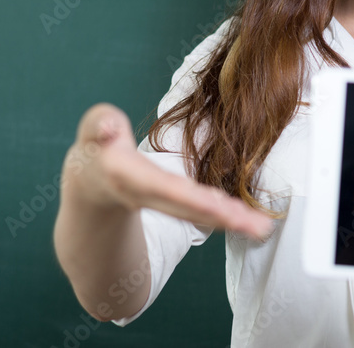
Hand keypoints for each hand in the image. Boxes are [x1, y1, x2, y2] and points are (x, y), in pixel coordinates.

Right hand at [61, 102, 271, 239]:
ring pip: (199, 215)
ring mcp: (164, 206)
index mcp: (127, 178)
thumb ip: (98, 125)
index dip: (188, 197)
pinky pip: (203, 213)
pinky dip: (228, 218)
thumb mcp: (92, 132)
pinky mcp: (177, 207)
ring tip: (262, 227)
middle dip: (220, 217)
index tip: (217, 207)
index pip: (161, 188)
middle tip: (255, 226)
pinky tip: (253, 221)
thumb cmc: (96, 150)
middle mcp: (149, 198)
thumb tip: (107, 127)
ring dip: (232, 222)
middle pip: (187, 208)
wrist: (92, 186)